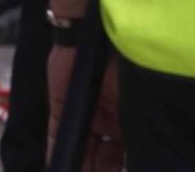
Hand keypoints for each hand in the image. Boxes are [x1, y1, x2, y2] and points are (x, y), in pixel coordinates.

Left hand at [45, 45, 124, 171]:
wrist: (95, 36)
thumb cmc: (123, 61)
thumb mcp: (132, 99)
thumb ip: (129, 129)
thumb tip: (139, 152)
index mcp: (123, 118)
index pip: (118, 152)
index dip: (112, 166)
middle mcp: (103, 118)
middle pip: (98, 154)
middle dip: (95, 168)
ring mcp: (80, 113)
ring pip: (78, 148)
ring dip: (77, 164)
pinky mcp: (60, 106)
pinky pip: (55, 134)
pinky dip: (56, 151)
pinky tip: (57, 165)